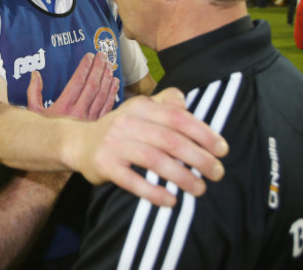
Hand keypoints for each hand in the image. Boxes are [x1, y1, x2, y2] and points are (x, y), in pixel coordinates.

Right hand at [26, 52, 118, 120]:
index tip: (89, 56)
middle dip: (98, 68)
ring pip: (102, 95)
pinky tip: (115, 82)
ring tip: (110, 65)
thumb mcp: (33, 111)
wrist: (56, 150)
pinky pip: (108, 106)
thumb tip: (35, 74)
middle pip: (92, 85)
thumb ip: (33, 92)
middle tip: (102, 55)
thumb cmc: (44, 129)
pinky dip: (112, 93)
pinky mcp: (98, 125)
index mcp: (64, 106)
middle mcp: (79, 112)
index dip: (84, 67)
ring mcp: (90, 119)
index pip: (77, 82)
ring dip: (107, 78)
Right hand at [65, 88, 228, 206]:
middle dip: (198, 158)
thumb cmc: (120, 129)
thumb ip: (164, 104)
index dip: (203, 133)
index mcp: (140, 107)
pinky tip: (171, 200)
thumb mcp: (140, 110)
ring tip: (199, 189)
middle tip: (217, 173)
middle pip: (170, 140)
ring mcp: (114, 144)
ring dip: (181, 177)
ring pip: (154, 160)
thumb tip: (186, 102)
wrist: (79, 143)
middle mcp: (127, 122)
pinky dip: (154, 192)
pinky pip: (132, 181)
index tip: (222, 150)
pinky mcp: (105, 165)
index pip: (177, 117)